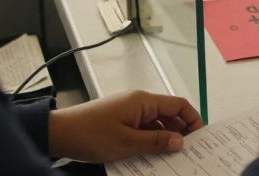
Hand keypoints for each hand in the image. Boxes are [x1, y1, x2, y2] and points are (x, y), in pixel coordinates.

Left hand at [47, 90, 201, 162]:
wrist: (59, 133)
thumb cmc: (90, 135)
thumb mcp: (127, 143)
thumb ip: (156, 141)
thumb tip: (181, 142)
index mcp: (143, 101)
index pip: (179, 105)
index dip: (193, 120)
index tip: (199, 138)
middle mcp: (138, 102)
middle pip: (169, 114)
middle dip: (180, 132)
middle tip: (186, 152)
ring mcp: (128, 110)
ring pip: (156, 122)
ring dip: (164, 138)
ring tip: (169, 157)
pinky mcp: (119, 119)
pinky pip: (142, 128)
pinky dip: (149, 139)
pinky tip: (150, 155)